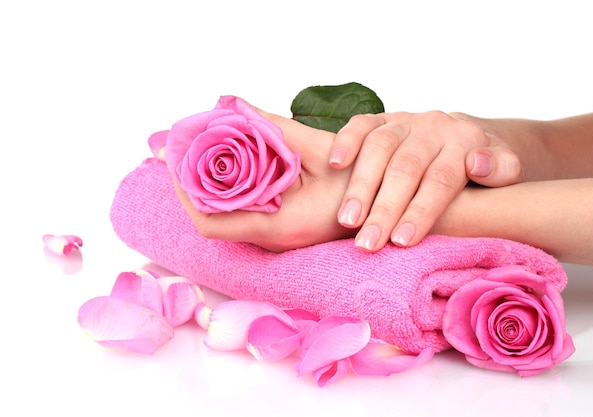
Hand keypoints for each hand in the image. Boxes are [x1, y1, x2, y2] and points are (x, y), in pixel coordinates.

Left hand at [173, 108, 355, 251]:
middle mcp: (270, 237)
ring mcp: (272, 236)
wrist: (383, 212)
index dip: (184, 192)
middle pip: (210, 217)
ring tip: (197, 147)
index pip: (210, 222)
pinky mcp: (277, 229)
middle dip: (189, 181)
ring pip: (223, 214)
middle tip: (180, 145)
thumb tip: (237, 107)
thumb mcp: (319, 151)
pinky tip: (226, 161)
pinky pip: (240, 211)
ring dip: (205, 183)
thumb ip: (275, 129)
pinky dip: (226, 187)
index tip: (175, 159)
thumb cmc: (360, 187)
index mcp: (277, 224)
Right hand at [329, 111, 522, 251]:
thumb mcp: (506, 170)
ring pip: (378, 147)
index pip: (440, 179)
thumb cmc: (482, 169)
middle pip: (405, 167)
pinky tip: (334, 164)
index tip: (402, 242)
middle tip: (368, 243)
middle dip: (384, 208)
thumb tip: (478, 163)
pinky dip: (345, 141)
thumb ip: (502, 169)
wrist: (467, 138)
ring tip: (347, 220)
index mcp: (465, 140)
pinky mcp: (381, 119)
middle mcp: (433, 126)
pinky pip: (360, 124)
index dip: (420, 211)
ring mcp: (405, 120)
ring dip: (360, 185)